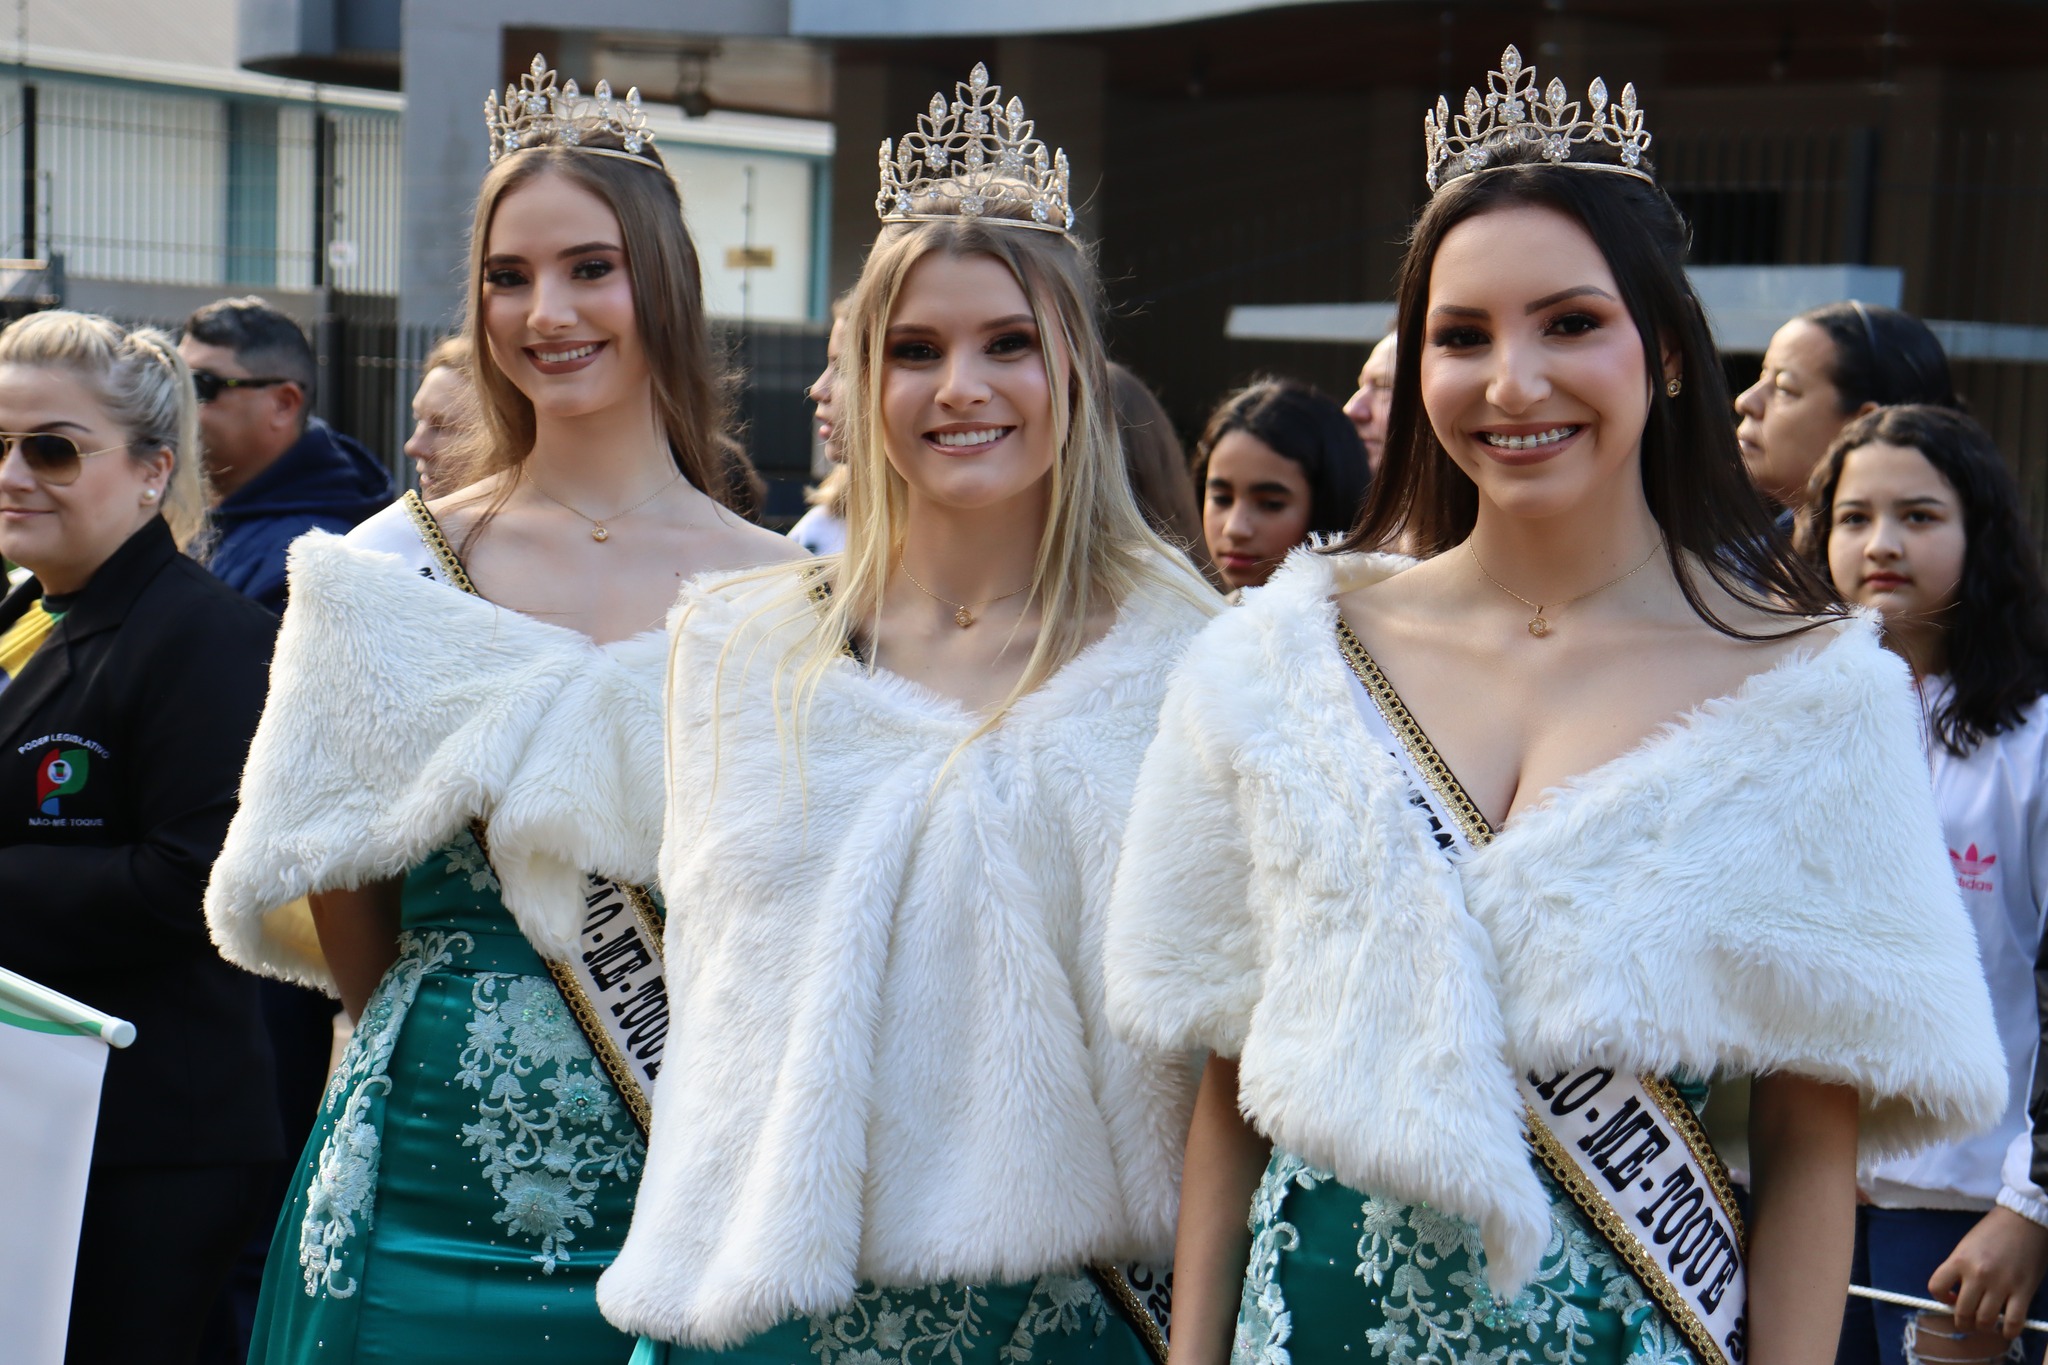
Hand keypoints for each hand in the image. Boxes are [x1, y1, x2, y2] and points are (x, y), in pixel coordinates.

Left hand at [1930, 1205, 2047, 1338]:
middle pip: (1962, 1312)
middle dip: (1963, 1322)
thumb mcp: (1967, 1246)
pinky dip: (2008, 1332)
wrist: (2023, 1220)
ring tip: (1986, 1324)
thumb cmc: (1993, 1231)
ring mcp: (2001, 1284)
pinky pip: (2013, 1321)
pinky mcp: (2023, 1291)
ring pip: (1985, 1320)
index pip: (1936, 1287)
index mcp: (1959, 1260)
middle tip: (1968, 1322)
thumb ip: (1960, 1268)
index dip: (1941, 1298)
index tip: (1951, 1299)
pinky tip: (2006, 1330)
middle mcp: (1977, 1274)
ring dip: (1983, 1327)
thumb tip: (1957, 1293)